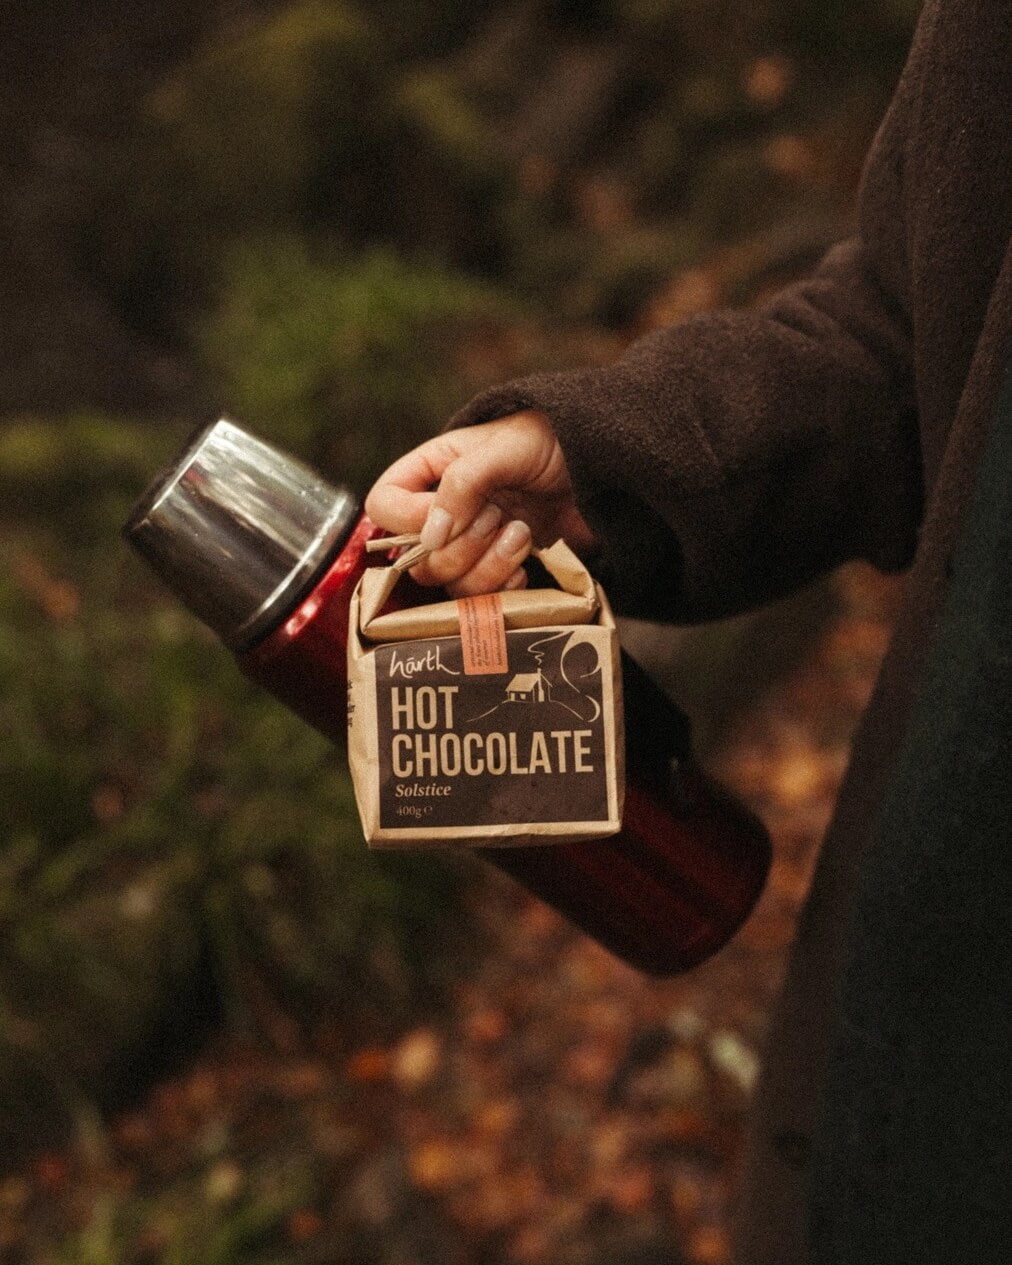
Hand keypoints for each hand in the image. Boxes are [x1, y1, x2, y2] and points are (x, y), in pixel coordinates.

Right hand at [364, 411, 595, 595]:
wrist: (606, 464)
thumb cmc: (552, 440)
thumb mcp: (503, 448)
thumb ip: (462, 485)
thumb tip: (431, 537)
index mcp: (433, 471)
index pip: (384, 505)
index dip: (407, 519)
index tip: (449, 513)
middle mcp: (447, 512)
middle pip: (417, 558)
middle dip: (461, 546)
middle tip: (499, 517)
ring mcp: (475, 545)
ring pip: (452, 584)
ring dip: (488, 566)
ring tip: (523, 534)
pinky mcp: (504, 569)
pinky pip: (485, 600)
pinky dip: (506, 587)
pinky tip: (528, 562)